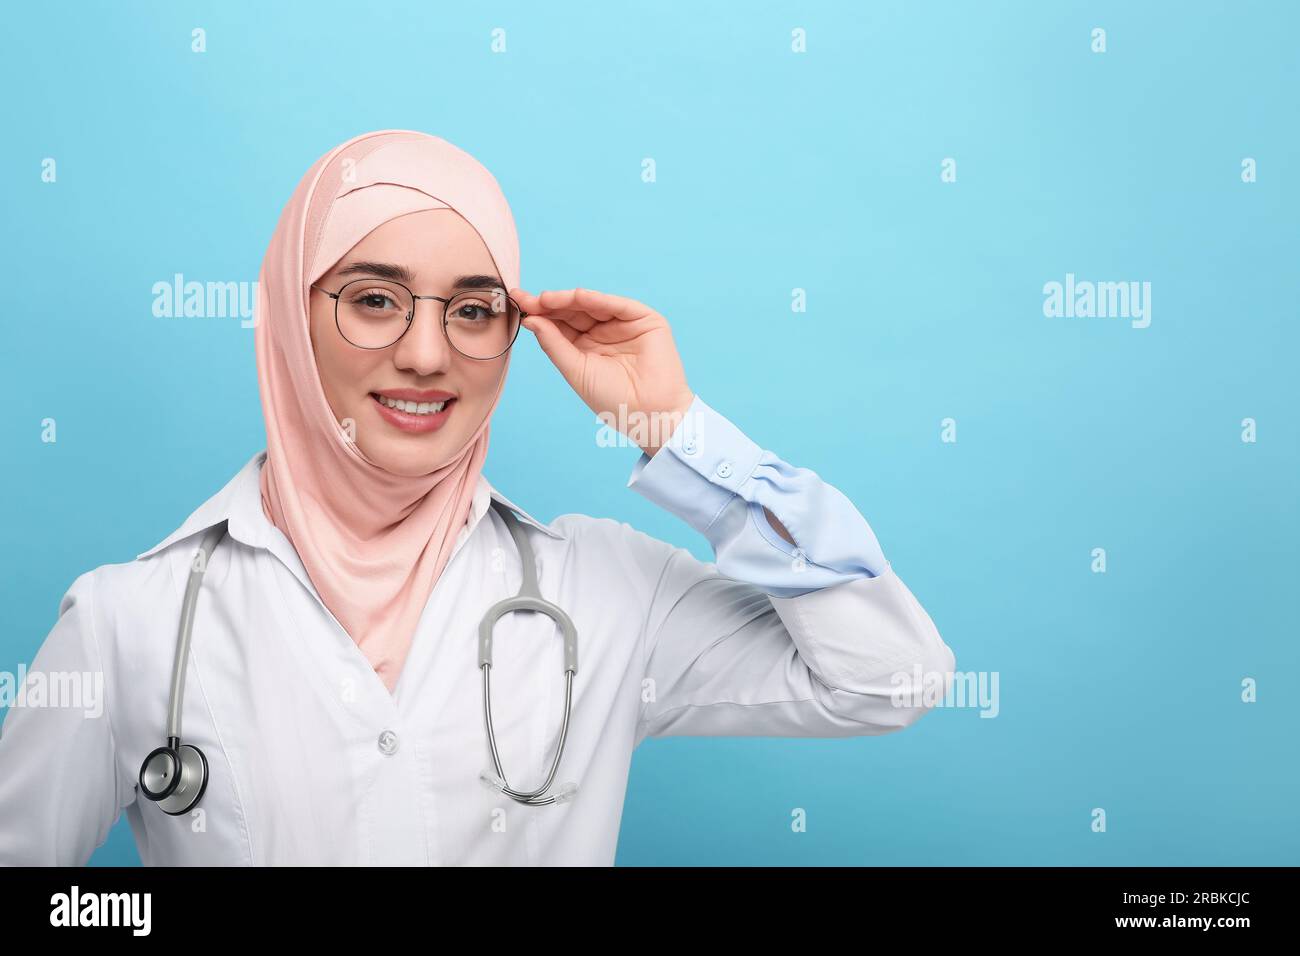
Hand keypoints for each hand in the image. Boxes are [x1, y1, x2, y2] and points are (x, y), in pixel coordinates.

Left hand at [510, 287, 694, 456]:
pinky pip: (618, 305)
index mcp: (585, 346)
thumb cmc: (613, 400)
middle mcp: (603, 332)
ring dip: (569, 299)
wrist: (649, 414)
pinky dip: (599, 299)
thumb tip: (530, 319)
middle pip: (572, 311)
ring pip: (592, 304)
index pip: (559, 324)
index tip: (517, 302)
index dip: (539, 313)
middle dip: (549, 304)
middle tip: (526, 299)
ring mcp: (623, 324)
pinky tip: (578, 296)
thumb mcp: (575, 370)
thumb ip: (554, 343)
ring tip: (546, 299)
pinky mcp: (645, 320)